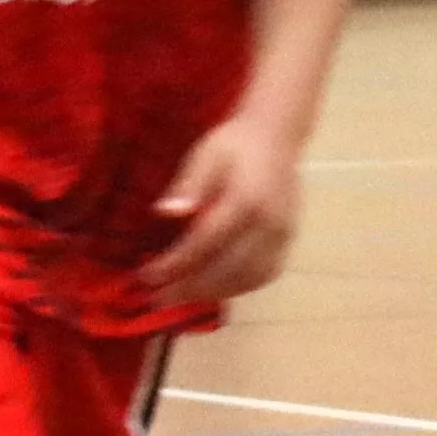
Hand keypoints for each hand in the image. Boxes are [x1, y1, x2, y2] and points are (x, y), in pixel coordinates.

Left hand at [138, 115, 302, 305]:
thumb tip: (165, 212)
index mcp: (246, 200)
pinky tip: (214, 290)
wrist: (276, 136)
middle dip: (190, 288)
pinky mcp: (289, 240)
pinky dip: (238, 287)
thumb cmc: (234, 144)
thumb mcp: (205, 154)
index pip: (205, 243)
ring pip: (248, 278)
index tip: (148, 277)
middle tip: (158, 299)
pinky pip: (265, 274)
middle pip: (227, 268)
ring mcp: (283, 234)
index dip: (175, 264)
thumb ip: (188, 184)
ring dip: (213, 293)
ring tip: (181, 298)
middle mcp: (269, 223)